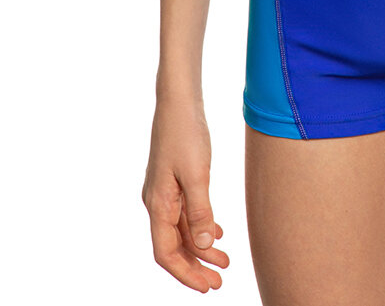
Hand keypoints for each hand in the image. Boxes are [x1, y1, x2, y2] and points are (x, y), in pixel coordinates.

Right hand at [142, 96, 229, 291]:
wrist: (178, 101)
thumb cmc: (186, 133)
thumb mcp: (197, 174)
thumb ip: (200, 212)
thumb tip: (202, 246)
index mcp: (157, 204)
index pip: (166, 253)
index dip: (185, 273)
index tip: (207, 286)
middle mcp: (156, 202)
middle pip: (173, 246)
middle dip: (195, 266)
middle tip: (219, 280)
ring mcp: (164, 192)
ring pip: (181, 230)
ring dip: (200, 248)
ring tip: (224, 261)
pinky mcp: (174, 180)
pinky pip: (184, 213)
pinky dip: (199, 227)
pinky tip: (216, 234)